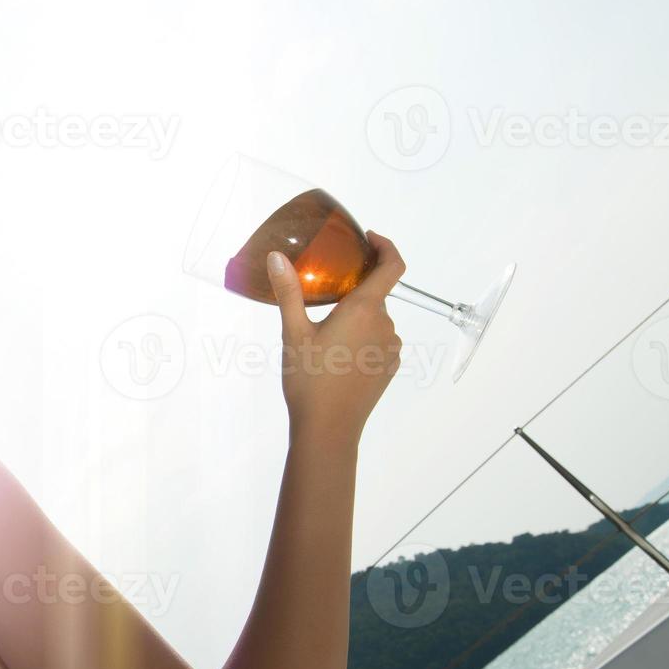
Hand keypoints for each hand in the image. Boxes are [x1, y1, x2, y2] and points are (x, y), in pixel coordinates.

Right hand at [265, 230, 405, 440]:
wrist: (328, 428)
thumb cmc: (309, 379)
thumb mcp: (294, 333)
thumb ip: (288, 292)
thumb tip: (276, 257)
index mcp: (364, 310)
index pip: (393, 266)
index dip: (387, 246)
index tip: (370, 239)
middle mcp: (385, 324)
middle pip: (375, 296)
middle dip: (352, 295)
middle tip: (320, 307)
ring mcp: (391, 347)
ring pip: (375, 320)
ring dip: (355, 320)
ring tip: (324, 339)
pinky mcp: (390, 367)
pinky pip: (378, 341)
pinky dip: (361, 340)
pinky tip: (336, 358)